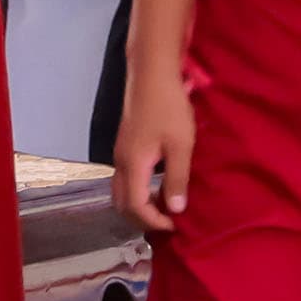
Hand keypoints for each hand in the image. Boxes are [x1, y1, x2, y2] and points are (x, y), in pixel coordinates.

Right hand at [113, 69, 195, 231]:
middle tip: (167, 222)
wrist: (151, 75)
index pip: (136, 206)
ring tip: (162, 207)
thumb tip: (175, 210)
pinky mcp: (124, 145)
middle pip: (121, 203)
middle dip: (141, 219)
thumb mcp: (180, 144)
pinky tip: (156, 187)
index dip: (154, 221)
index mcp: (133, 165)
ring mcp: (120, 153)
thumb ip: (177, 179)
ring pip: (120, 191)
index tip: (175, 225)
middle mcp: (121, 162)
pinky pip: (124, 179)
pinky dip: (137, 192)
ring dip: (138, 205)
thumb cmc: (169, 108)